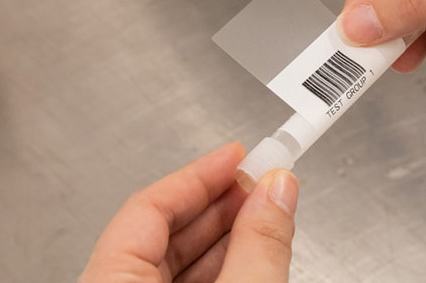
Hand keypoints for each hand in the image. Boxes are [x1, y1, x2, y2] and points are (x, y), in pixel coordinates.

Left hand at [79, 143, 298, 282]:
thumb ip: (259, 244)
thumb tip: (277, 190)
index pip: (148, 207)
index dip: (199, 176)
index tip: (238, 156)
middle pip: (162, 233)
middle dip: (219, 204)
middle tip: (262, 183)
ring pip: (176, 264)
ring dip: (225, 237)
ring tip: (265, 216)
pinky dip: (221, 269)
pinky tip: (251, 256)